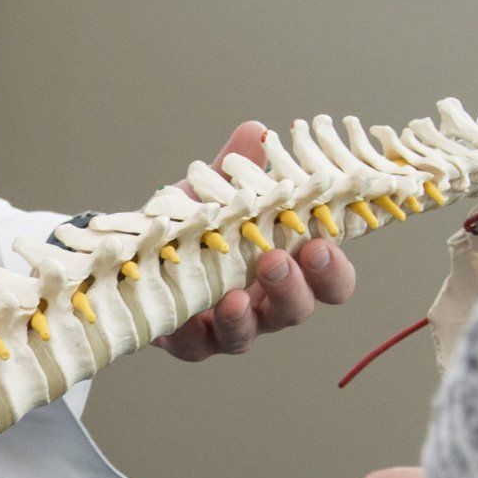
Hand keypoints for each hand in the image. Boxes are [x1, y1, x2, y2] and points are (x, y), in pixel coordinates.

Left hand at [153, 121, 355, 360]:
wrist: (144, 253)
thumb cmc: (198, 226)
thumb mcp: (218, 193)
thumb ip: (239, 167)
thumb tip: (256, 132)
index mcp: (287, 268)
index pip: (329, 279)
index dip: (332, 269)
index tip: (322, 244)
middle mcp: (264, 304)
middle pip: (295, 310)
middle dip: (292, 288)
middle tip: (277, 260)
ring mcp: (227, 327)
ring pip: (247, 335)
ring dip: (244, 317)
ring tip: (235, 296)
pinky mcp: (188, 342)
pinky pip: (192, 346)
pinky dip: (189, 331)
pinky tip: (185, 314)